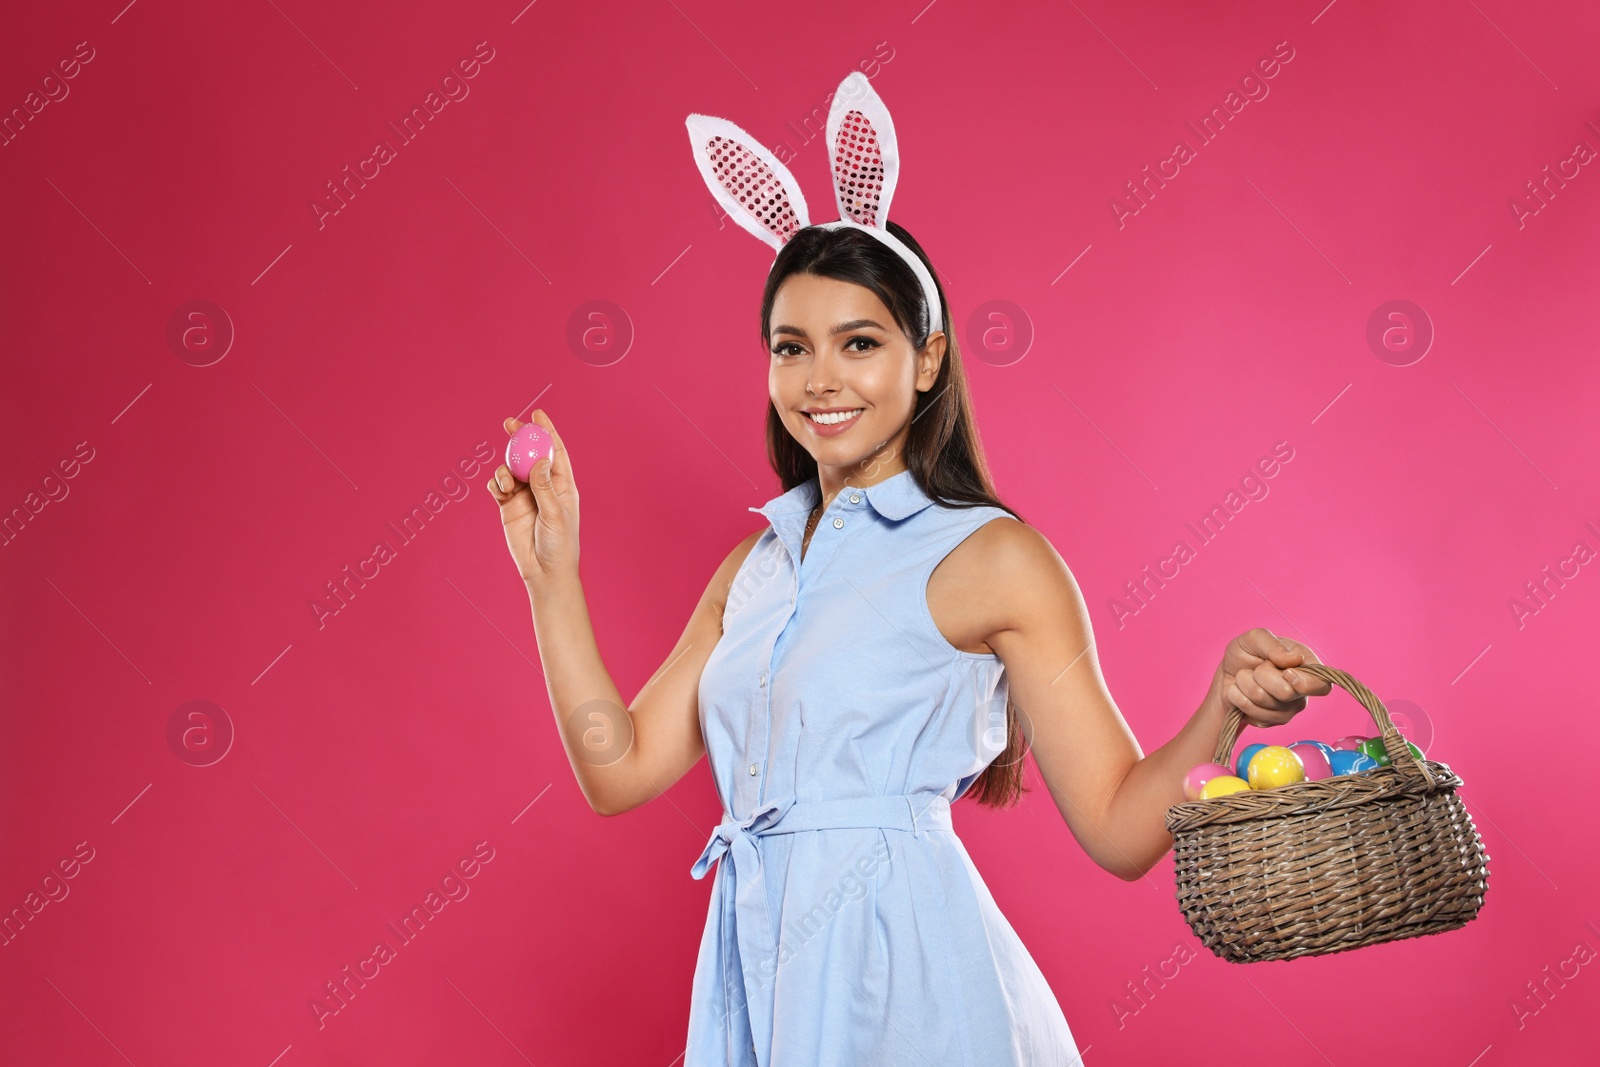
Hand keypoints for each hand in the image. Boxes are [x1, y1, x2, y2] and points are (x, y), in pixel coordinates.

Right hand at [487, 409, 577, 585]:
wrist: (544, 571)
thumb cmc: (559, 545)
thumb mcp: (555, 514)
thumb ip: (544, 487)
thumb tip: (538, 460)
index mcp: (562, 485)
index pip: (555, 452)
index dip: (547, 432)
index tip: (537, 415)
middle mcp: (543, 486)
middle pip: (530, 454)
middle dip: (520, 438)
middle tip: (509, 423)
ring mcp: (524, 495)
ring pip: (511, 469)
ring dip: (506, 468)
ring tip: (507, 483)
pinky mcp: (508, 506)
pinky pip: (498, 486)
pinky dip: (496, 483)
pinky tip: (500, 490)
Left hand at [1213, 628, 1331, 727]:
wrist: (1226, 675)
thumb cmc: (1245, 654)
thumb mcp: (1254, 639)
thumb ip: (1273, 645)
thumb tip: (1294, 660)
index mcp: (1307, 667)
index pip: (1322, 685)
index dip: (1304, 683)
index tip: (1286, 672)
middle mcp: (1302, 692)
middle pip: (1287, 693)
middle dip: (1261, 676)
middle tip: (1256, 668)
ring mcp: (1288, 710)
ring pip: (1265, 702)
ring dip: (1245, 685)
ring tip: (1244, 677)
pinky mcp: (1271, 721)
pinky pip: (1253, 713)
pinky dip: (1239, 697)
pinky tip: (1239, 691)